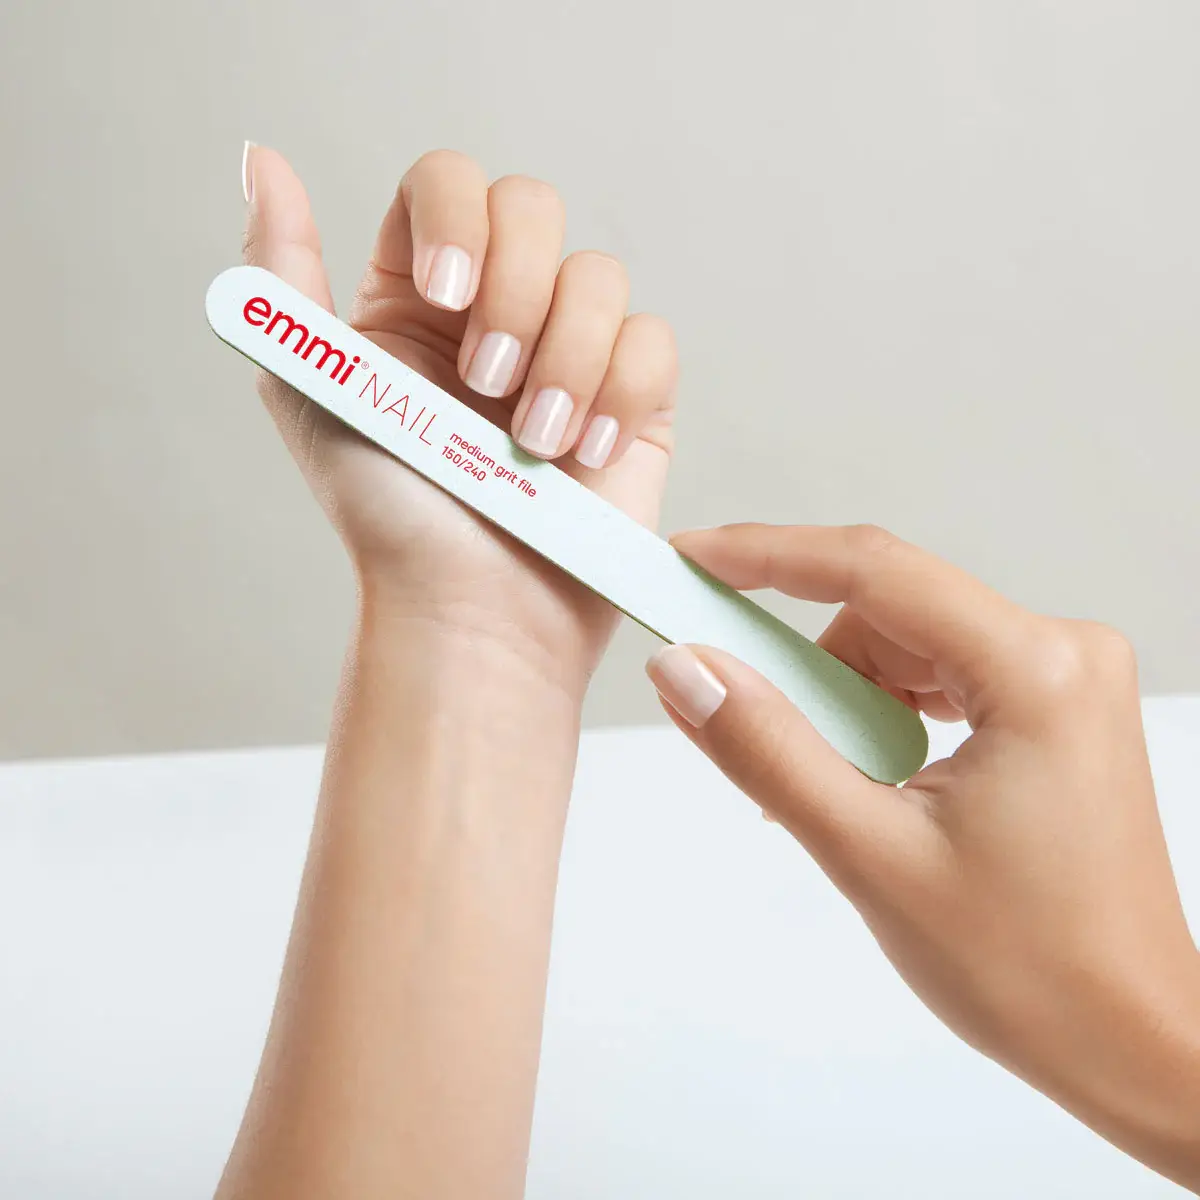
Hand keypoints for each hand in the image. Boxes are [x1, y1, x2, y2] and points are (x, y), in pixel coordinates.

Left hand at [240, 145, 676, 684]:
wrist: (473, 612)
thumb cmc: (390, 518)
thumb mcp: (311, 388)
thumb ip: (282, 274)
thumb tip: (262, 159)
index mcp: (420, 297)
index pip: (448, 185)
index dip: (457, 218)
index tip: (446, 296)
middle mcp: (498, 311)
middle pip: (533, 206)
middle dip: (515, 294)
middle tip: (485, 385)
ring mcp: (570, 353)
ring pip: (598, 275)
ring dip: (564, 361)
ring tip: (533, 446)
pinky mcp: (632, 400)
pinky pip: (651, 343)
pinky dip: (619, 393)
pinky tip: (584, 456)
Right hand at [648, 523, 1199, 1187]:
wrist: (1129, 1040)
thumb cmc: (1032, 970)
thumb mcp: (871, 854)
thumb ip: (767, 750)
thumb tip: (687, 669)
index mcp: (1036, 671)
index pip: (874, 570)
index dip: (765, 555)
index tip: (691, 559)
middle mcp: (1061, 653)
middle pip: (886, 610)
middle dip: (803, 662)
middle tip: (729, 707)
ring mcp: (1061, 681)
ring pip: (904, 645)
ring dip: (841, 700)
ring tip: (825, 787)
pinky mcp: (1050, 710)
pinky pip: (935, 678)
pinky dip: (878, 716)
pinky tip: (862, 779)